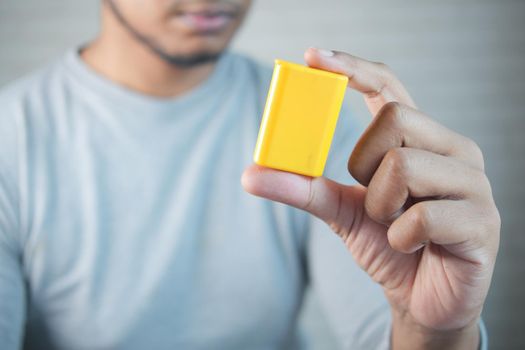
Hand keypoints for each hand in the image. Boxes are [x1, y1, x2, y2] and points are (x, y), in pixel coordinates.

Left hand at [241, 48, 499, 348]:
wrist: (422, 301)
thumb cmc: (389, 247)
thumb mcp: (341, 212)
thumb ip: (303, 188)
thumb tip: (250, 173)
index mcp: (420, 139)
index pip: (389, 86)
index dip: (353, 68)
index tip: (313, 56)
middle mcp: (452, 149)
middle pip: (394, 118)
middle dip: (365, 166)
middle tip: (376, 200)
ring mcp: (474, 182)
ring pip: (404, 165)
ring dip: (381, 208)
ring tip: (396, 227)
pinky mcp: (482, 221)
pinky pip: (422, 217)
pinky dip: (400, 238)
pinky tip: (413, 247)